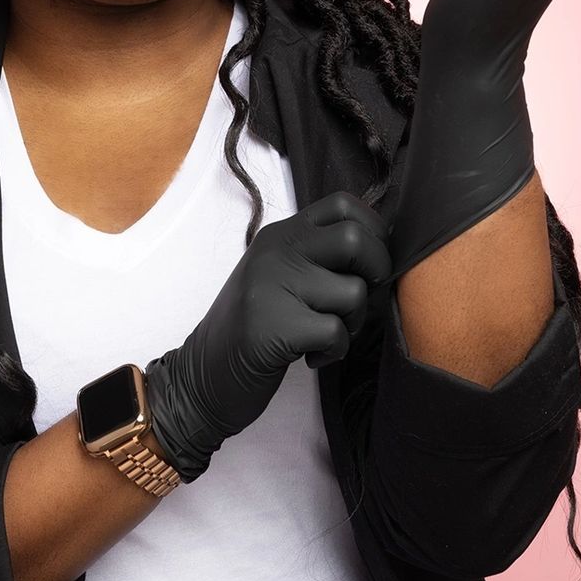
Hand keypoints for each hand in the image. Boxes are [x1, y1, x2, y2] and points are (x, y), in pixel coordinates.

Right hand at [144, 192, 391, 482]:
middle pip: (355, 239)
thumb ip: (314, 255)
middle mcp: (276, 251)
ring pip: (353, 291)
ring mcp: (272, 285)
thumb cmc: (251, 328)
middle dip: (376, 273)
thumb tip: (379, 251)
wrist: (201, 376)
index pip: (344, 204)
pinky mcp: (274, 326)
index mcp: (281, 234)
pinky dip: (335, 352)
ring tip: (327, 336)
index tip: (366, 264)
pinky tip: (312, 357)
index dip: (372, 232)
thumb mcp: (277, 276)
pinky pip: (336, 332)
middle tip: (357, 301)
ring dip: (354, 323)